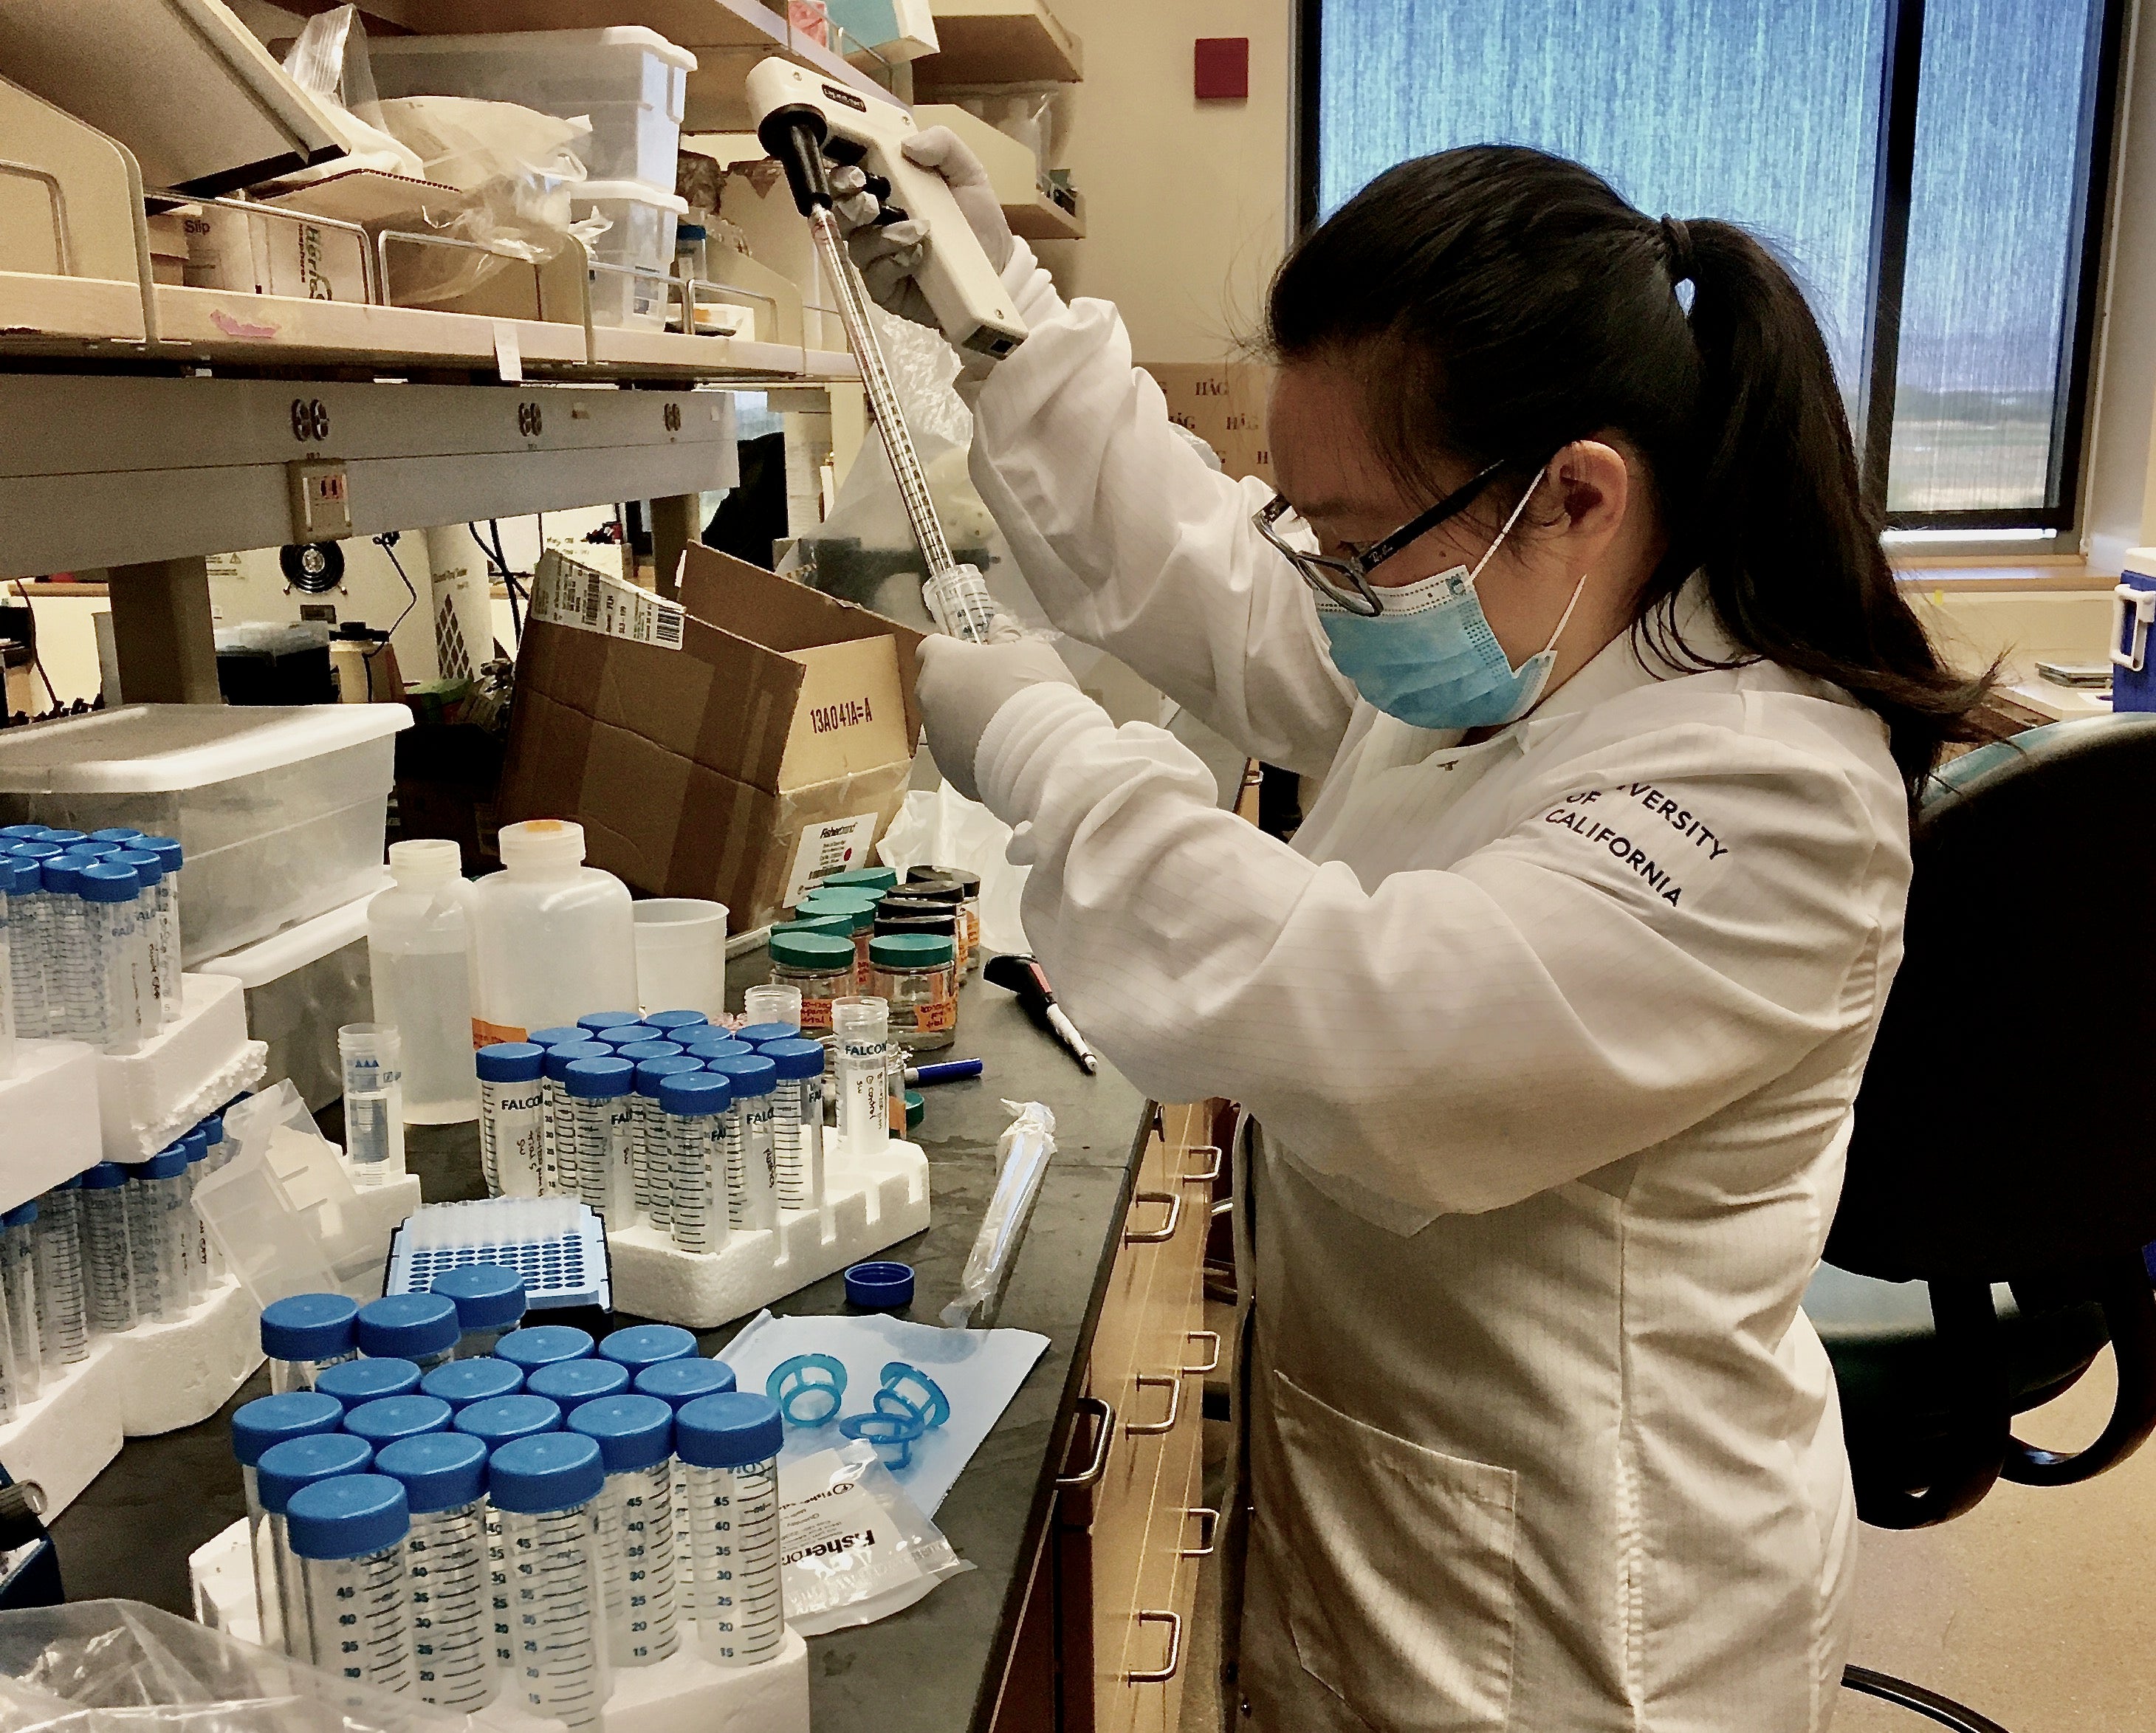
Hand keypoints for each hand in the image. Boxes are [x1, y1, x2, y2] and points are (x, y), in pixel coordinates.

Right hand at [831, 127, 1015, 330]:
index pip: (849, 179)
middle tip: (871, 203)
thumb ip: (943, 145)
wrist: (999, 266)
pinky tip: (918, 255)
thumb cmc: (977, 218)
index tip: (856, 173)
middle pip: (842, 213)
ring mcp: (879, 258)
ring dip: (882, 236)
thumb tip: (908, 143)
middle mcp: (875, 222)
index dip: (844, 174)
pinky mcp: (887, 289)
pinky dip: (894, 262)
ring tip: (917, 230)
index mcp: (886, 188)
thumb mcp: (967, 172)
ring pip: (857, 246)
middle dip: (851, 205)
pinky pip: (876, 276)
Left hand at [915, 626, 1076, 802]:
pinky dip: (975, 754)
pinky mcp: (950, 773)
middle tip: (996, 693)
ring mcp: (936, 741)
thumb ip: (1009, 638)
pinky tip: (1005, 755)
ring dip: (967, 723)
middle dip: (959, 689)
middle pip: (936, 688)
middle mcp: (929, 701)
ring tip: (1005, 730)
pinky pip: (960, 756)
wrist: (1040, 753)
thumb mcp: (1031, 651)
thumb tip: (998, 626)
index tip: (979, 659)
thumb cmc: (1032, 689)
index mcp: (941, 663)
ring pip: (947, 725)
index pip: (932, 648)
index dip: (954, 651)